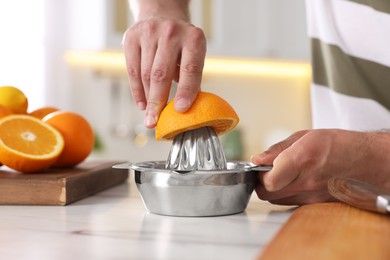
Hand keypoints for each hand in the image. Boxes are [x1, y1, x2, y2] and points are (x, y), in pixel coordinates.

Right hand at [123, 16, 205, 127]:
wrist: (161, 15)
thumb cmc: (181, 43)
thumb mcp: (194, 54)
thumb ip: (192, 78)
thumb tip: (186, 110)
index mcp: (193, 38)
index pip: (190, 69)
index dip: (186, 91)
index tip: (180, 110)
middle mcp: (171, 32)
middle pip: (161, 74)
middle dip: (158, 101)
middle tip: (154, 122)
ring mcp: (149, 33)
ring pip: (145, 74)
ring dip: (148, 98)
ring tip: (150, 115)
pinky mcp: (131, 37)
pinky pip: (132, 69)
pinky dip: (136, 90)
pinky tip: (141, 103)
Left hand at [251, 129, 389, 204]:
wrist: (368, 162)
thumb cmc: (340, 145)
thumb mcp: (305, 136)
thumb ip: (278, 149)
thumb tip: (258, 159)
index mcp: (302, 159)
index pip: (268, 180)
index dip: (259, 174)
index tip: (260, 166)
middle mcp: (307, 182)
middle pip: (268, 194)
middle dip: (262, 183)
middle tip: (267, 171)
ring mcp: (312, 196)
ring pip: (277, 200)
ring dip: (273, 189)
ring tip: (282, 174)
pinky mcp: (316, 204)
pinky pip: (291, 202)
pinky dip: (286, 193)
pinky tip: (293, 181)